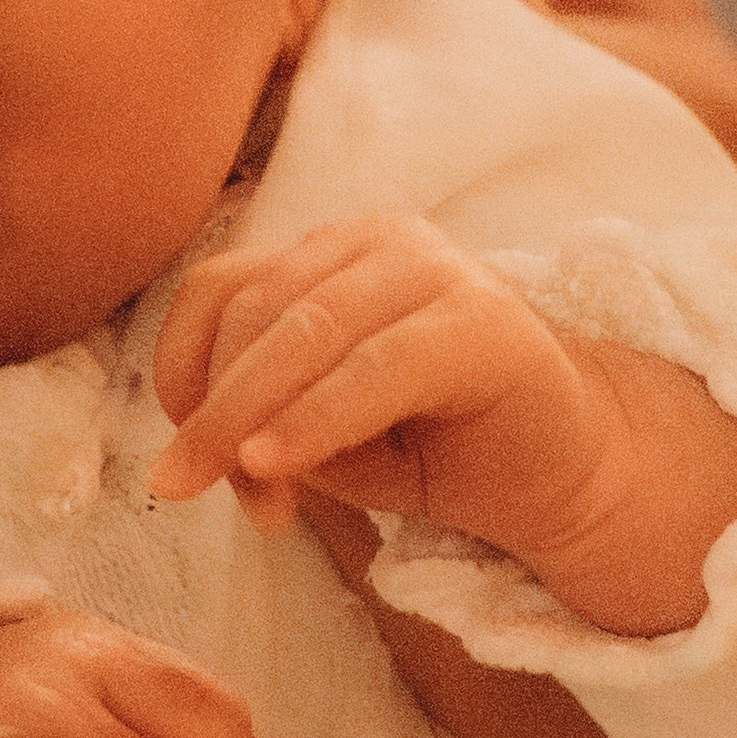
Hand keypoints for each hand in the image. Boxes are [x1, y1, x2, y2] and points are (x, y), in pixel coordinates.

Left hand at [151, 217, 736, 639]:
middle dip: (212, 410)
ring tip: (250, 496)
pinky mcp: (484, 323)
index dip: (180, 376)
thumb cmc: (428, 448)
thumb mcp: (316, 439)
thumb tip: (196, 455)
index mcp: (325, 254)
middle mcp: (377, 241)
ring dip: (253, 419)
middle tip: (188, 488)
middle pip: (253, 310)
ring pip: (305, 329)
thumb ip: (255, 426)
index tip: (181, 464)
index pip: (218, 292)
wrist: (556, 475)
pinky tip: (273, 463)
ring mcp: (436, 270)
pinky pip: (376, 367)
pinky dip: (314, 418)